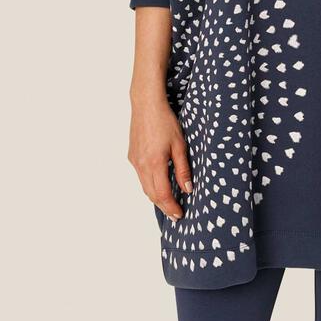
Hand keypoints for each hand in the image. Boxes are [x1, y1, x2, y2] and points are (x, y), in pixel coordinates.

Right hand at [128, 96, 193, 220]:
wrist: (146, 105)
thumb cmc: (165, 121)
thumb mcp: (180, 145)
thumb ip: (183, 169)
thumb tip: (188, 189)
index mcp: (155, 163)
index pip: (163, 194)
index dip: (171, 207)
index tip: (180, 215)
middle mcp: (141, 166)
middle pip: (152, 195)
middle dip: (164, 207)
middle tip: (175, 214)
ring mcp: (135, 161)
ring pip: (145, 187)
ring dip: (156, 197)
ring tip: (168, 203)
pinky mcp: (132, 156)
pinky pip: (141, 177)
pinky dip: (150, 185)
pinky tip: (158, 184)